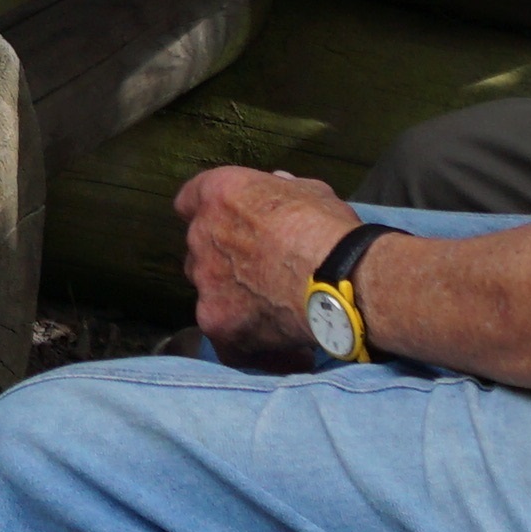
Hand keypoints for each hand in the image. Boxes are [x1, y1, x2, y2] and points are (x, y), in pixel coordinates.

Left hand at [179, 164, 363, 369]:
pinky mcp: (216, 321)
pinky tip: (281, 349)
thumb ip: (284, 189)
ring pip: (209, 291)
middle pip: (200, 250)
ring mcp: (205, 282)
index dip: (210, 215)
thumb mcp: (310, 192)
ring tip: (274, 313)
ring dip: (233, 299)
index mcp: (218, 195)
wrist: (341, 279)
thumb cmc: (329, 229)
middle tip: (261, 273)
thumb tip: (279, 183)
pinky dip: (249, 343)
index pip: (189, 201)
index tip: (227, 226)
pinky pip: (225, 335)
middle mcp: (201, 236)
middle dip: (224, 260)